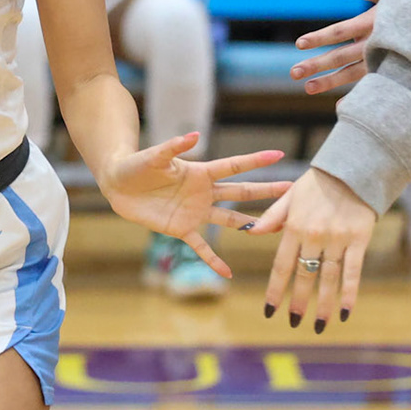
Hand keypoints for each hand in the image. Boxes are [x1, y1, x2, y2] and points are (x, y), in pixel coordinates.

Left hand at [95, 134, 289, 277]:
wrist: (118, 184)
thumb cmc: (135, 165)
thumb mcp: (153, 157)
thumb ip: (173, 147)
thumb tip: (194, 135)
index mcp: (199, 172)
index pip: (233, 166)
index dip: (255, 160)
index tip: (279, 154)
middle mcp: (203, 192)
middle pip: (240, 193)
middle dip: (266, 193)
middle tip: (292, 192)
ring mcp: (195, 212)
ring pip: (229, 220)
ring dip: (250, 225)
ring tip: (274, 232)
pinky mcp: (181, 229)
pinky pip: (201, 247)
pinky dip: (214, 260)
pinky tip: (228, 274)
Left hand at [253, 167, 377, 331]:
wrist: (352, 170)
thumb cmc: (317, 184)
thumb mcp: (289, 196)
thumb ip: (271, 217)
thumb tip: (250, 232)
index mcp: (293, 226)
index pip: (281, 265)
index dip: (275, 290)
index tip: (270, 310)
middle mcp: (313, 236)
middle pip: (303, 275)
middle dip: (297, 302)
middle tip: (293, 322)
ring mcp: (336, 239)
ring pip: (328, 278)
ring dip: (323, 304)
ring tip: (319, 325)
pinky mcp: (358, 240)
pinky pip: (353, 271)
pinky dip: (349, 293)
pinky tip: (345, 312)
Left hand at [289, 0, 400, 93]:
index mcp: (371, 23)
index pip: (339, 31)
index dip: (320, 37)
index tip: (299, 44)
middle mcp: (375, 44)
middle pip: (341, 56)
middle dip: (317, 64)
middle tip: (293, 73)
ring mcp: (383, 59)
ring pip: (352, 73)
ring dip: (329, 82)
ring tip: (307, 88)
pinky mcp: (390, 70)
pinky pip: (369, 84)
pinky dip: (355, 94)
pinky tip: (340, 105)